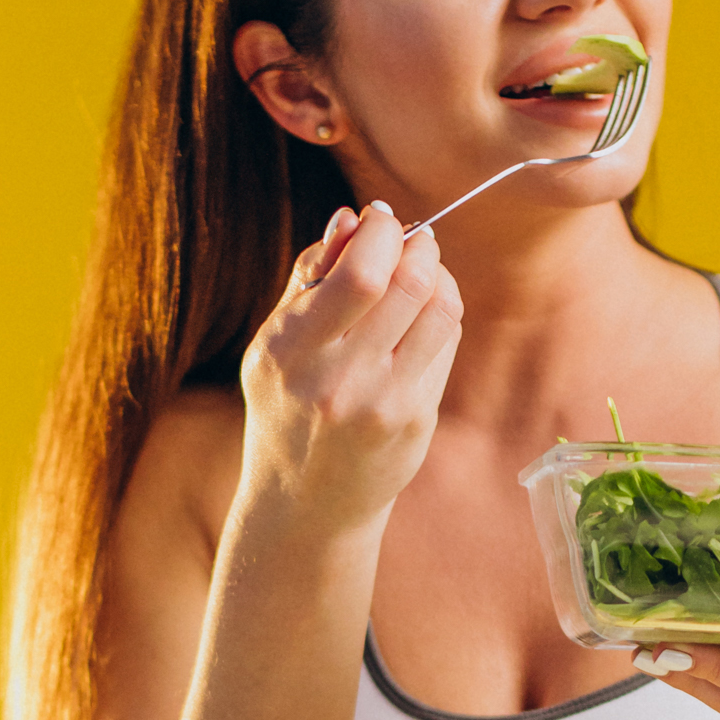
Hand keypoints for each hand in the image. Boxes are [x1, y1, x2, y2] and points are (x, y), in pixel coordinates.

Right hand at [238, 201, 462, 536]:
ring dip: (437, 273)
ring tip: (421, 268)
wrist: (305, 500)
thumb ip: (308, 278)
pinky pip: (445, 342)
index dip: (381, 232)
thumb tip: (350, 219)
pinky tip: (424, 310)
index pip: (359, 274)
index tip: (378, 219)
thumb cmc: (288, 405)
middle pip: (406, 284)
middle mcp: (338, 379)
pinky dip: (441, 311)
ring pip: (438, 309)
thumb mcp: (275, 343)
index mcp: (290, 350)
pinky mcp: (414, 419)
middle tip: (411, 238)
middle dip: (417, 244)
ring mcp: (382, 403)